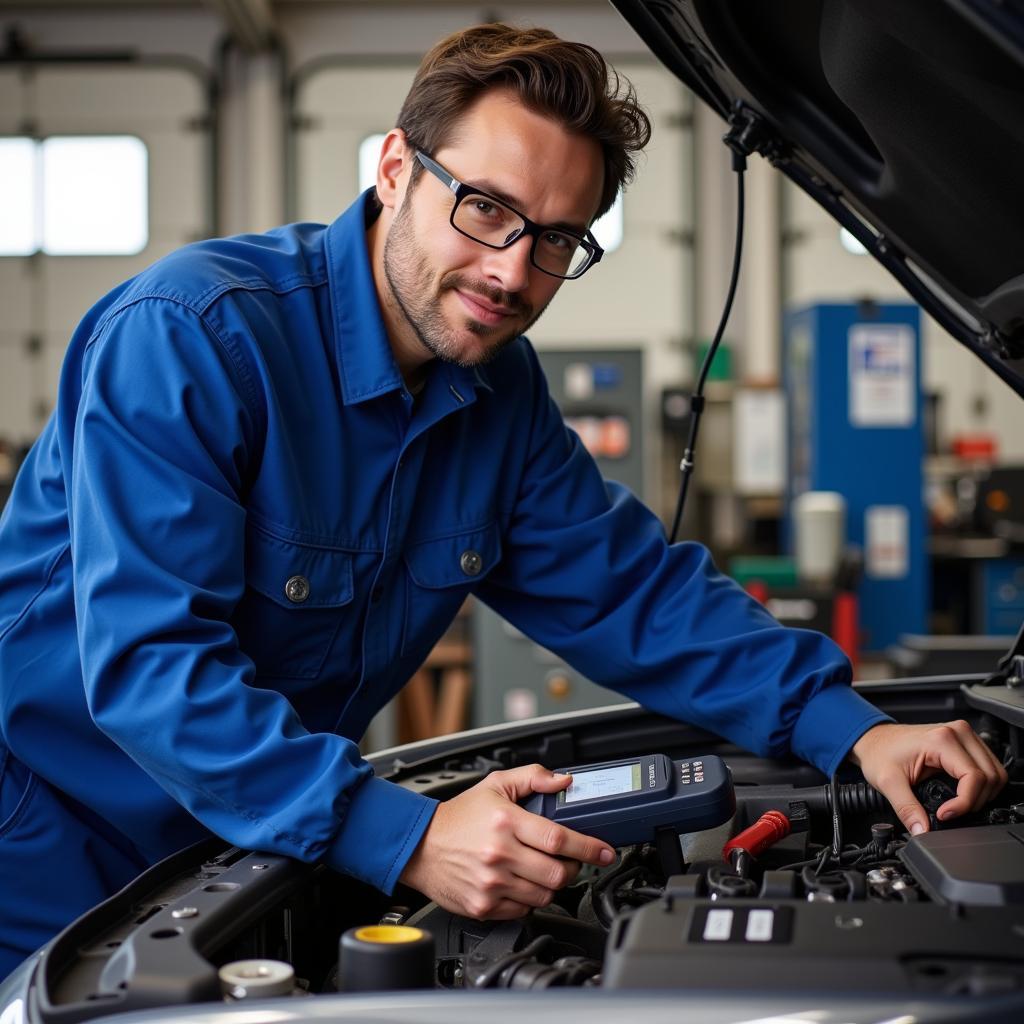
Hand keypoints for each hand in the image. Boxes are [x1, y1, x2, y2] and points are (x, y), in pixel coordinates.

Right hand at [398, 764, 614, 919]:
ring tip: (542, 869)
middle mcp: (500, 855)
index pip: (559, 838)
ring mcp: (492, 884)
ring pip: (545, 894)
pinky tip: (521, 882)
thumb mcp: (495, 785)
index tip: (605, 851)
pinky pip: (524, 909)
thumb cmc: (458, 817)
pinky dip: (530, 898)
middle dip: (573, 867)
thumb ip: (532, 778)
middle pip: (558, 873)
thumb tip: (564, 781)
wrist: (419, 846)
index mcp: (506, 822)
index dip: (589, 847)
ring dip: (552, 884)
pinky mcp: (484, 906)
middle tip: (570, 860)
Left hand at [849, 721, 1006, 834]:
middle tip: (951, 812)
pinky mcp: (965, 742)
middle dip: (976, 801)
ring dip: (983, 795)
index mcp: (941, 739)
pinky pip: (988, 768)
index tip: (945, 814)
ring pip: (995, 773)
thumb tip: (922, 831)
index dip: (965, 803)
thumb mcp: (888, 782)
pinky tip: (964, 794)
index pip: (974, 777)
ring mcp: (964, 736)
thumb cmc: (879, 752)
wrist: (874, 739)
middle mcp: (958, 733)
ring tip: (958, 805)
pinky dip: (982, 786)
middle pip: (991, 776)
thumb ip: (906, 809)